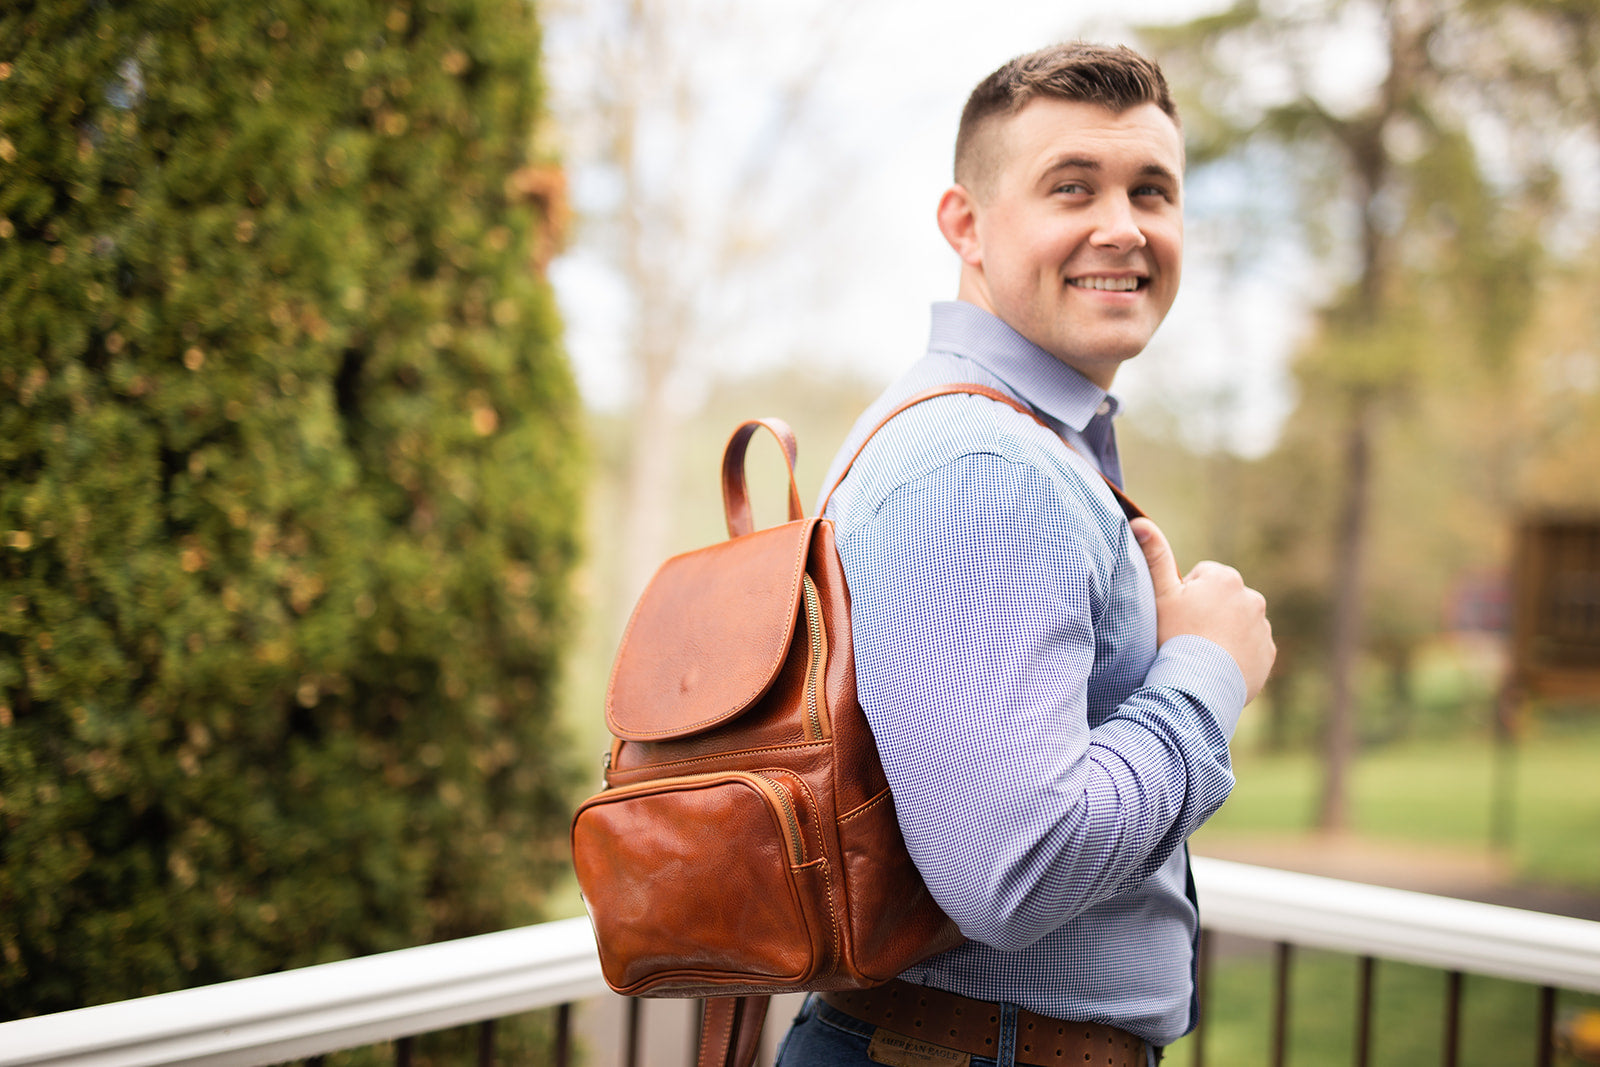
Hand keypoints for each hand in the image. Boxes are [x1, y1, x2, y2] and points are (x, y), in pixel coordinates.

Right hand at [1130, 517, 1275, 703]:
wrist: (1198, 684)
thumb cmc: (1175, 636)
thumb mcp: (1161, 594)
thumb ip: (1154, 555)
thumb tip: (1140, 520)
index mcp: (1226, 577)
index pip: (1201, 578)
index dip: (1185, 597)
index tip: (1178, 616)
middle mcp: (1252, 597)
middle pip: (1222, 600)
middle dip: (1208, 612)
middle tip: (1188, 635)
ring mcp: (1263, 626)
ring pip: (1237, 623)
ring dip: (1223, 633)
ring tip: (1202, 653)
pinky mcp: (1268, 652)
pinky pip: (1251, 648)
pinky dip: (1237, 654)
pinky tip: (1217, 665)